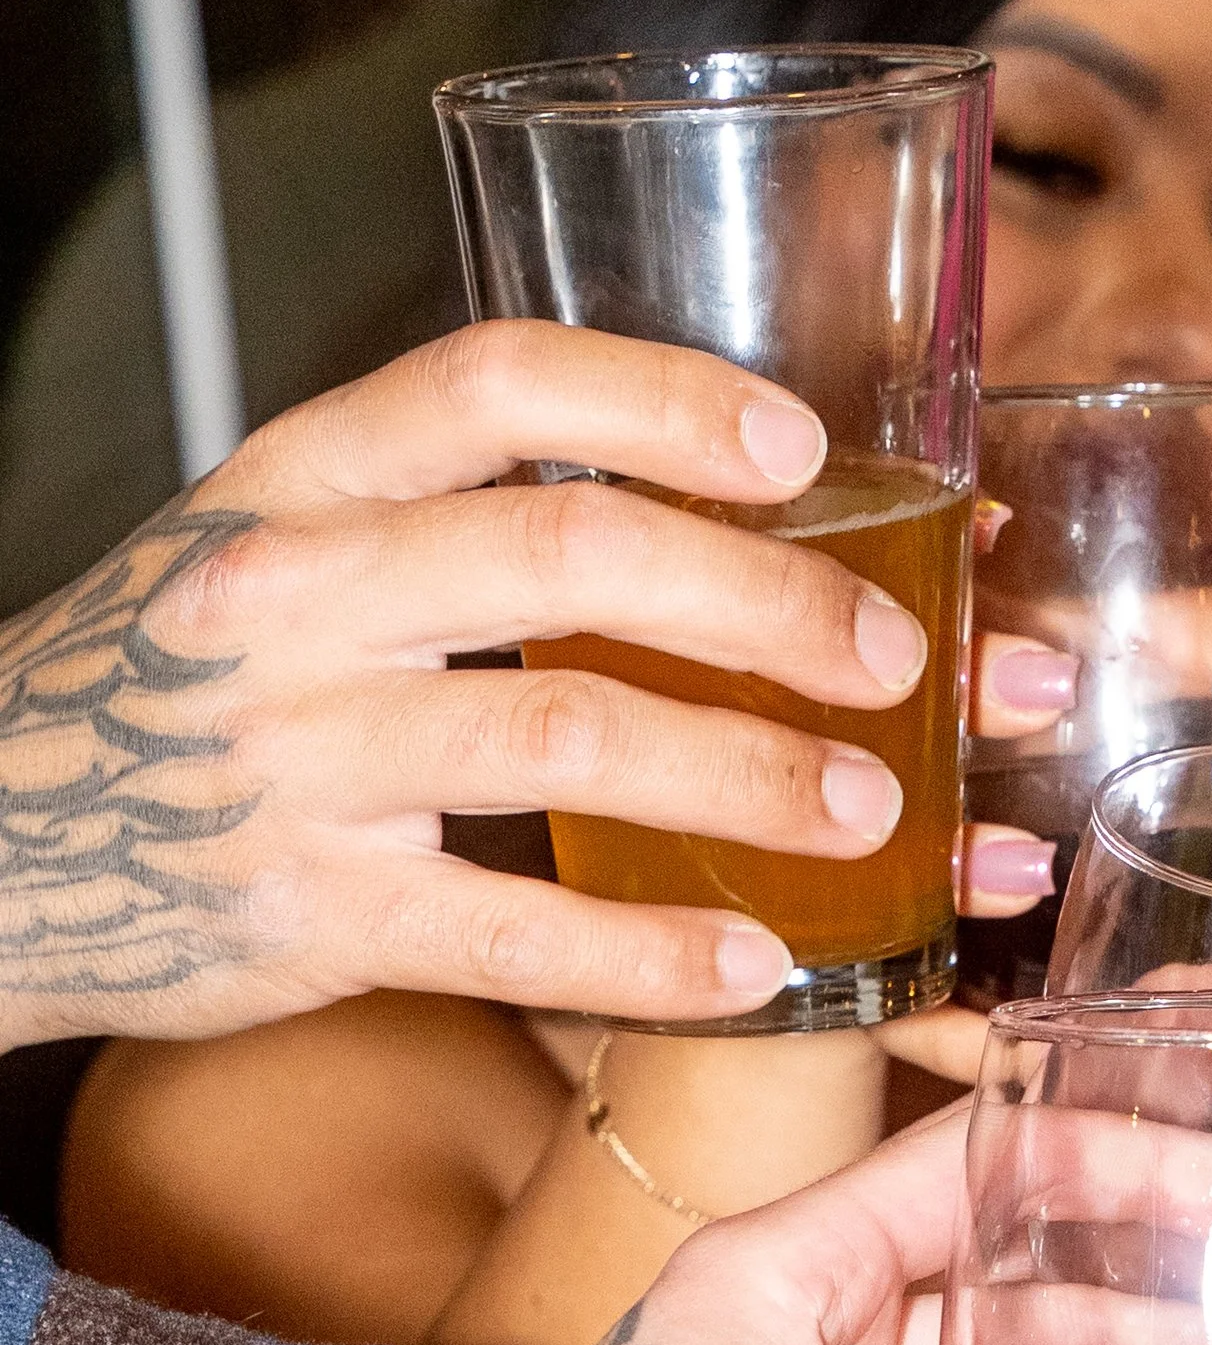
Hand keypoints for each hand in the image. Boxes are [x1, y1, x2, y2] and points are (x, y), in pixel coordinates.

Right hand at [0, 323, 978, 1048]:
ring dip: (751, 770)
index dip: (662, 397)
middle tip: (898, 658)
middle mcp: (294, 597)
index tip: (799, 442)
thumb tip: (720, 508)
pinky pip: (519, 936)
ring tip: (873, 807)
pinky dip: (657, 953)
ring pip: (571, 735)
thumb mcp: (275, 548)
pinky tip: (763, 961)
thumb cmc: (179, 690)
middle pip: (574, 555)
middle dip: (768, 599)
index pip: (495, 383)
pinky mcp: (312, 916)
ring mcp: (299, 758)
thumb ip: (450, 514)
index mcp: (298, 480)